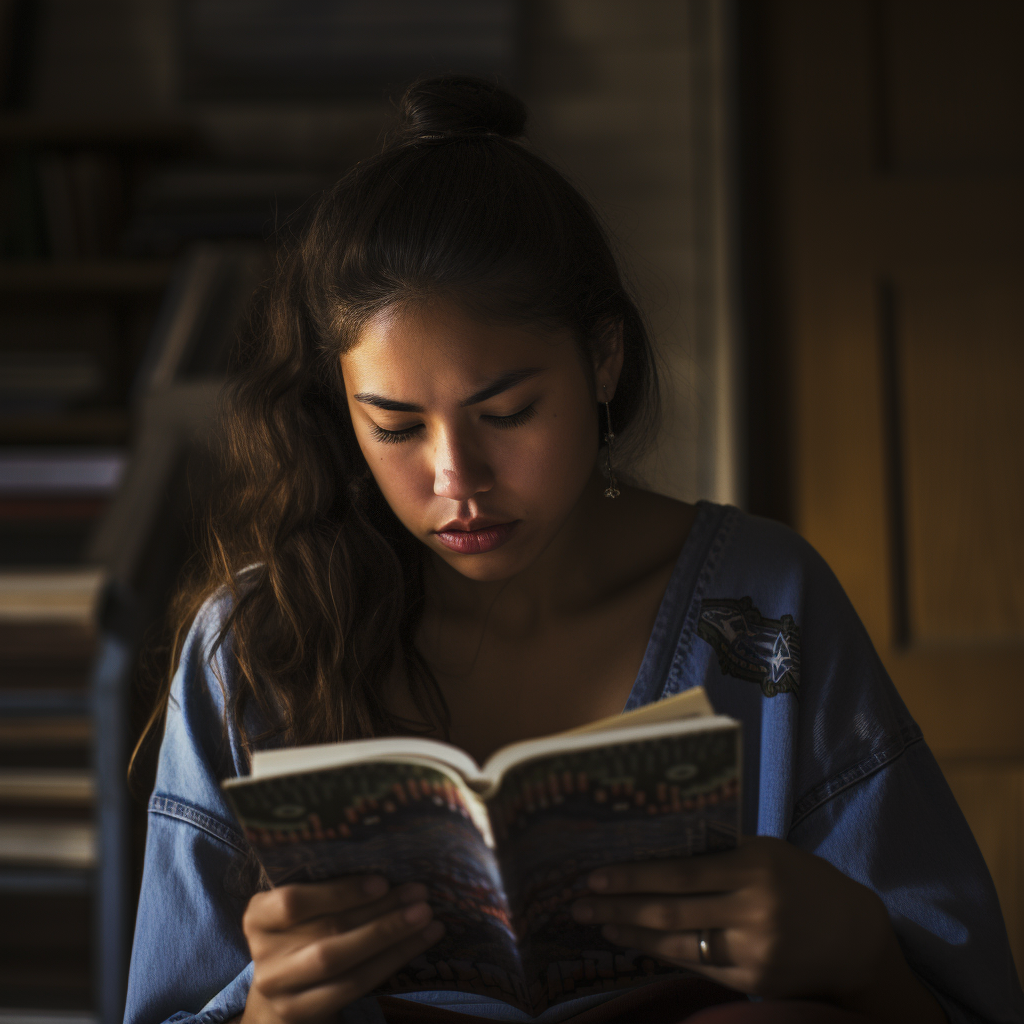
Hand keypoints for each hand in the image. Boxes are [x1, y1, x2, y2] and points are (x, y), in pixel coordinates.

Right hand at [240, 875, 443, 1023]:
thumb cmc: (302, 933)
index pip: (293, 902)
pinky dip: (391, 961)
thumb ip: (328, 887)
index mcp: (258, 914)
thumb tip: (388, 858)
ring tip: (427, 916)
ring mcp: (279, 987)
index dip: (339, 892)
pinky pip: (354, 986)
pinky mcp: (301, 1011)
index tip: (382, 880)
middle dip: (380, 911)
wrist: (283, 994)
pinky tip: (420, 941)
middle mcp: (262, 952)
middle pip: (328, 931)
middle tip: (419, 893)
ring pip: (343, 962)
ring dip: (391, 936)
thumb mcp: (303, 907)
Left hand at [570, 837, 944, 1021]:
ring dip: (633, 935)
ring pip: (678, 943)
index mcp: (754, 866)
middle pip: (670, 911)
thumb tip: (659, 848)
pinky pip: (697, 966)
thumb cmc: (805, 883)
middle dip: (619, 907)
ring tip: (601, 925)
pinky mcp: (753, 981)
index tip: (595, 875)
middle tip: (580, 903)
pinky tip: (638, 945)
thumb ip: (722, 853)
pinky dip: (664, 955)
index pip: (680, 872)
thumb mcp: (769, 854)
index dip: (634, 877)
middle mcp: (752, 910)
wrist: (855, 941)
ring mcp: (752, 950)